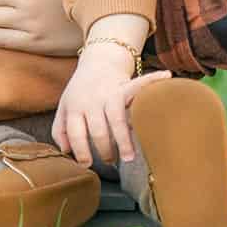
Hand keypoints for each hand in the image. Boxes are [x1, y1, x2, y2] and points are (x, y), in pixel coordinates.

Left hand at [50, 43, 170, 165]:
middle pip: (98, 130)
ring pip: (116, 119)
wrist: (97, 62)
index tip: (87, 164)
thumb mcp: (65, 106)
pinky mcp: (124, 86)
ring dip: (123, 140)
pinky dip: (153, 81)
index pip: (76, 133)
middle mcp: (92, 100)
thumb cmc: (82, 90)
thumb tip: (65, 151)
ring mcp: (110, 93)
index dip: (81, 151)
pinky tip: (166, 79)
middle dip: (104, 150)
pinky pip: (139, 85)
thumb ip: (60, 129)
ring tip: (129, 157)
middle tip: (110, 162)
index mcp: (75, 106)